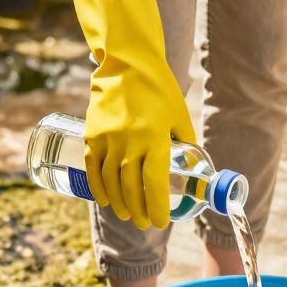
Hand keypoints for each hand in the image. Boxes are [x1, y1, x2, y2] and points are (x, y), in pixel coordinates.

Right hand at [68, 0, 194, 229]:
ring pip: (111, 183)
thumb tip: (194, 166)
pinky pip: (94, 169)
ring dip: (119, 204)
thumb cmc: (159, 88)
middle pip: (132, 189)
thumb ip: (185, 142)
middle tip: (145, 223)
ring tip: (127, 216)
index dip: (158, 208)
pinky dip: (98, 188)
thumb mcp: (179, 115)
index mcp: (155, 140)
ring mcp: (108, 140)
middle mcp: (130, 144)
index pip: (155, 185)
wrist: (126, 63)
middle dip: (139, 211)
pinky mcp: (92, 135)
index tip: (162, 222)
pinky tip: (104, 200)